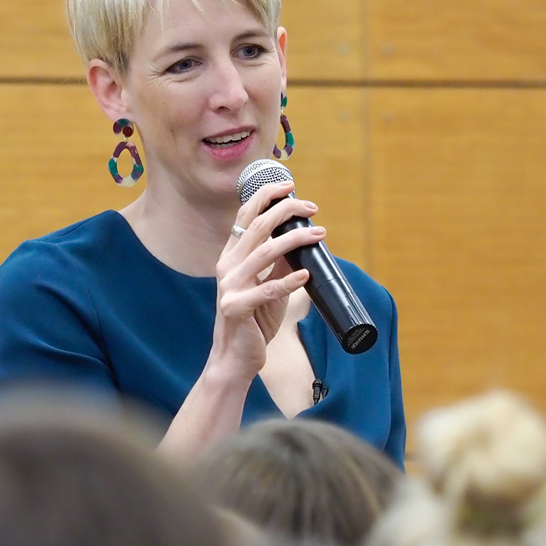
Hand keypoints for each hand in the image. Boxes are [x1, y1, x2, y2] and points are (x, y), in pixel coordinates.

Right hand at [205, 180, 324, 389]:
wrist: (235, 358)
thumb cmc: (254, 321)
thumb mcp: (268, 286)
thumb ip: (278, 264)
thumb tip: (301, 239)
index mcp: (231, 256)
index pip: (246, 216)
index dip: (267, 196)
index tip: (291, 187)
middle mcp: (227, 266)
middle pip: (257, 227)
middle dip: (286, 211)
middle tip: (312, 207)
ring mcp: (229, 286)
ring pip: (264, 252)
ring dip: (295, 240)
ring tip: (319, 234)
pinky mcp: (237, 308)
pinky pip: (267, 290)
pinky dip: (288, 281)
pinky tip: (306, 276)